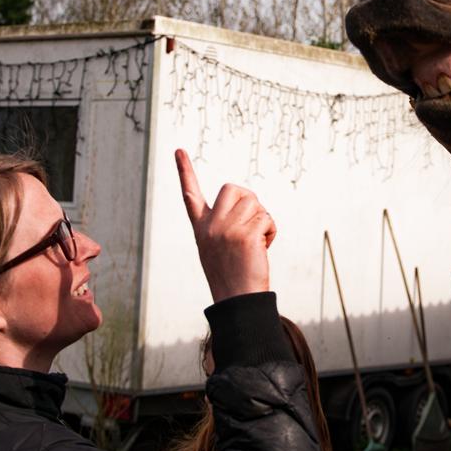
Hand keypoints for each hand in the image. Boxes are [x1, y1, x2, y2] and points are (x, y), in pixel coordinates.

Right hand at [175, 149, 276, 302]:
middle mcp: (210, 226)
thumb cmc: (233, 276)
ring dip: (263, 219)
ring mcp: (226, 229)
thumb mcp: (219, 248)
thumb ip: (226, 224)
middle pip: (233, 188)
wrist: (237, 300)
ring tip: (256, 243)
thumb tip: (249, 204)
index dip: (184, 171)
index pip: (190, 194)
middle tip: (251, 226)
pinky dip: (271, 231)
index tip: (178, 150)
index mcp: (201, 228)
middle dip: (249, 201)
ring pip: (254, 202)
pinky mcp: (244, 234)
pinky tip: (263, 249)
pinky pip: (266, 218)